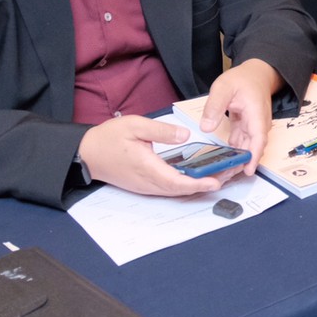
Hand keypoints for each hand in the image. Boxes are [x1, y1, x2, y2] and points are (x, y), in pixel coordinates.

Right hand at [78, 116, 227, 196]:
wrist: (87, 154)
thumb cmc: (109, 138)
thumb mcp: (135, 126)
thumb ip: (161, 131)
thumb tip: (185, 136)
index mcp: (147, 167)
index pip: (177, 181)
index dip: (198, 183)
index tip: (216, 181)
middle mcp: (148, 182)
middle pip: (181, 190)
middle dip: (206, 185)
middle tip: (228, 175)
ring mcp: (146, 186)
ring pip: (176, 191)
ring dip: (198, 186)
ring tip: (220, 175)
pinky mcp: (145, 185)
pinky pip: (169, 189)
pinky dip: (187, 185)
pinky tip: (198, 176)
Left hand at [200, 60, 280, 175]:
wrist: (256, 74)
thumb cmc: (243, 79)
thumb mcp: (223, 87)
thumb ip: (214, 106)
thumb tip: (206, 127)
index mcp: (256, 114)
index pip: (258, 138)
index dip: (253, 156)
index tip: (247, 170)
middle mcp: (258, 123)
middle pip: (252, 148)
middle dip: (241, 164)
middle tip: (224, 177)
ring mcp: (253, 127)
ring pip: (247, 148)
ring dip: (236, 160)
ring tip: (221, 173)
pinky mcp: (247, 128)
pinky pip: (242, 143)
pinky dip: (234, 152)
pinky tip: (223, 160)